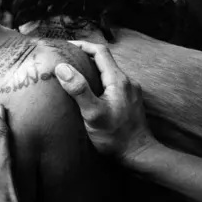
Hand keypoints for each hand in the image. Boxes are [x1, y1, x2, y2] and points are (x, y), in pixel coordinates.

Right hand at [54, 41, 157, 162]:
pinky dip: (97, 81)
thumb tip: (61, 67)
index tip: (65, 46)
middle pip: (104, 60)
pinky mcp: (129, 101)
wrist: (139, 156)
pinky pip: (111, 84)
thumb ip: (79, 90)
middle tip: (64, 59)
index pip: (100, 51)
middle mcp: (126, 82)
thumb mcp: (93, 114)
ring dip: (90, 69)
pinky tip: (87, 93)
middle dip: (84, 56)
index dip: (82, 45)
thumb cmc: (115, 137)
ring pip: (107, 72)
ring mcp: (129, 92)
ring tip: (72, 75)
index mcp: (118, 80)